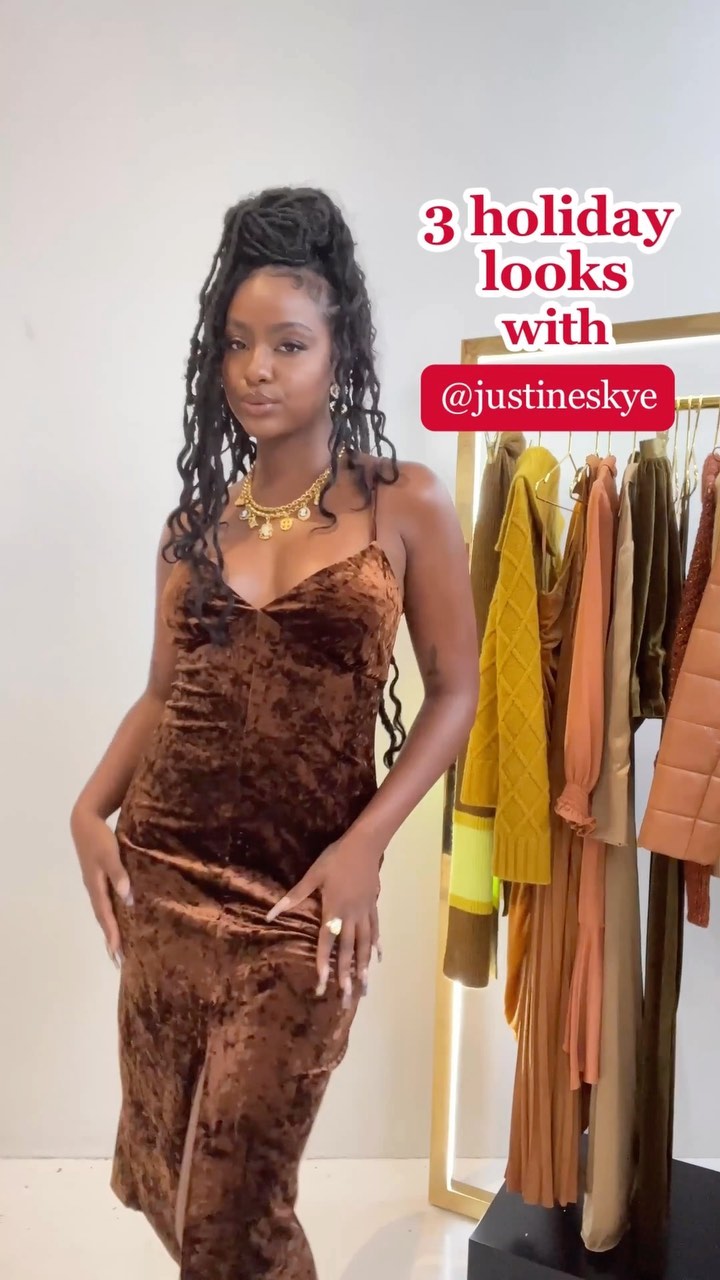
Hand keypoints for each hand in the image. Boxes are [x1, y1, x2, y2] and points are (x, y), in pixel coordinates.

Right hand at [70, 806, 132, 966]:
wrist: (85, 821)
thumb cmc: (99, 837)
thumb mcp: (110, 854)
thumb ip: (118, 874)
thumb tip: (128, 898)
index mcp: (95, 886)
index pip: (106, 916)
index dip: (112, 935)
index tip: (118, 954)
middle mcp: (94, 889)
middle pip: (103, 919)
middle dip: (111, 939)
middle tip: (118, 960)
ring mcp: (95, 884)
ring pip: (104, 912)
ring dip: (110, 930)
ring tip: (118, 947)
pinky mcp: (98, 878)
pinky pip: (105, 902)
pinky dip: (111, 915)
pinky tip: (119, 918)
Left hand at [266, 835, 383, 1007]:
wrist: (365, 844)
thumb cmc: (336, 858)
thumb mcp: (313, 875)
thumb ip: (294, 896)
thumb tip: (271, 913)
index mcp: (334, 910)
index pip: (327, 942)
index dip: (324, 963)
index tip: (322, 984)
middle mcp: (351, 916)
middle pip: (348, 950)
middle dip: (347, 975)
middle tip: (347, 997)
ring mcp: (365, 913)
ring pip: (364, 945)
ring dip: (364, 967)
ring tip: (365, 987)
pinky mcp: (373, 906)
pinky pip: (375, 930)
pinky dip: (376, 945)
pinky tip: (378, 958)